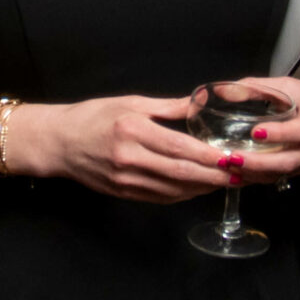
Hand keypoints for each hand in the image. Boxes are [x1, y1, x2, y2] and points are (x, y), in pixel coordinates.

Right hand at [5, 94, 232, 202]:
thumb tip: (199, 103)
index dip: (210, 157)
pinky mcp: (123, 193)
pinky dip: (184, 194)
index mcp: (133, 130)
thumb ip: (168, 107)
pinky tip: (199, 187)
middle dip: (215, 177)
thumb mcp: (130, 103)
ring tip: (227, 182)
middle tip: (240, 175)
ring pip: (174, 190)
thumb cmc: (92, 117)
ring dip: (203, 188)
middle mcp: (129, 158)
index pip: (180, 148)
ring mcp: (125, 180)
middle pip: (181, 174)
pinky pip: (161, 197)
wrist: (58, 143)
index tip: (233, 158)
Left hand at [223, 79, 299, 180]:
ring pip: (281, 173)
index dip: (279, 133)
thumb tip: (223, 91)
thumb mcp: (291, 87)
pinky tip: (237, 175)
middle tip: (232, 158)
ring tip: (228, 167)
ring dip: (254, 173)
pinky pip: (278, 177)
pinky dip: (257, 178)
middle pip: (288, 161)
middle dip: (259, 163)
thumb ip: (258, 88)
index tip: (255, 131)